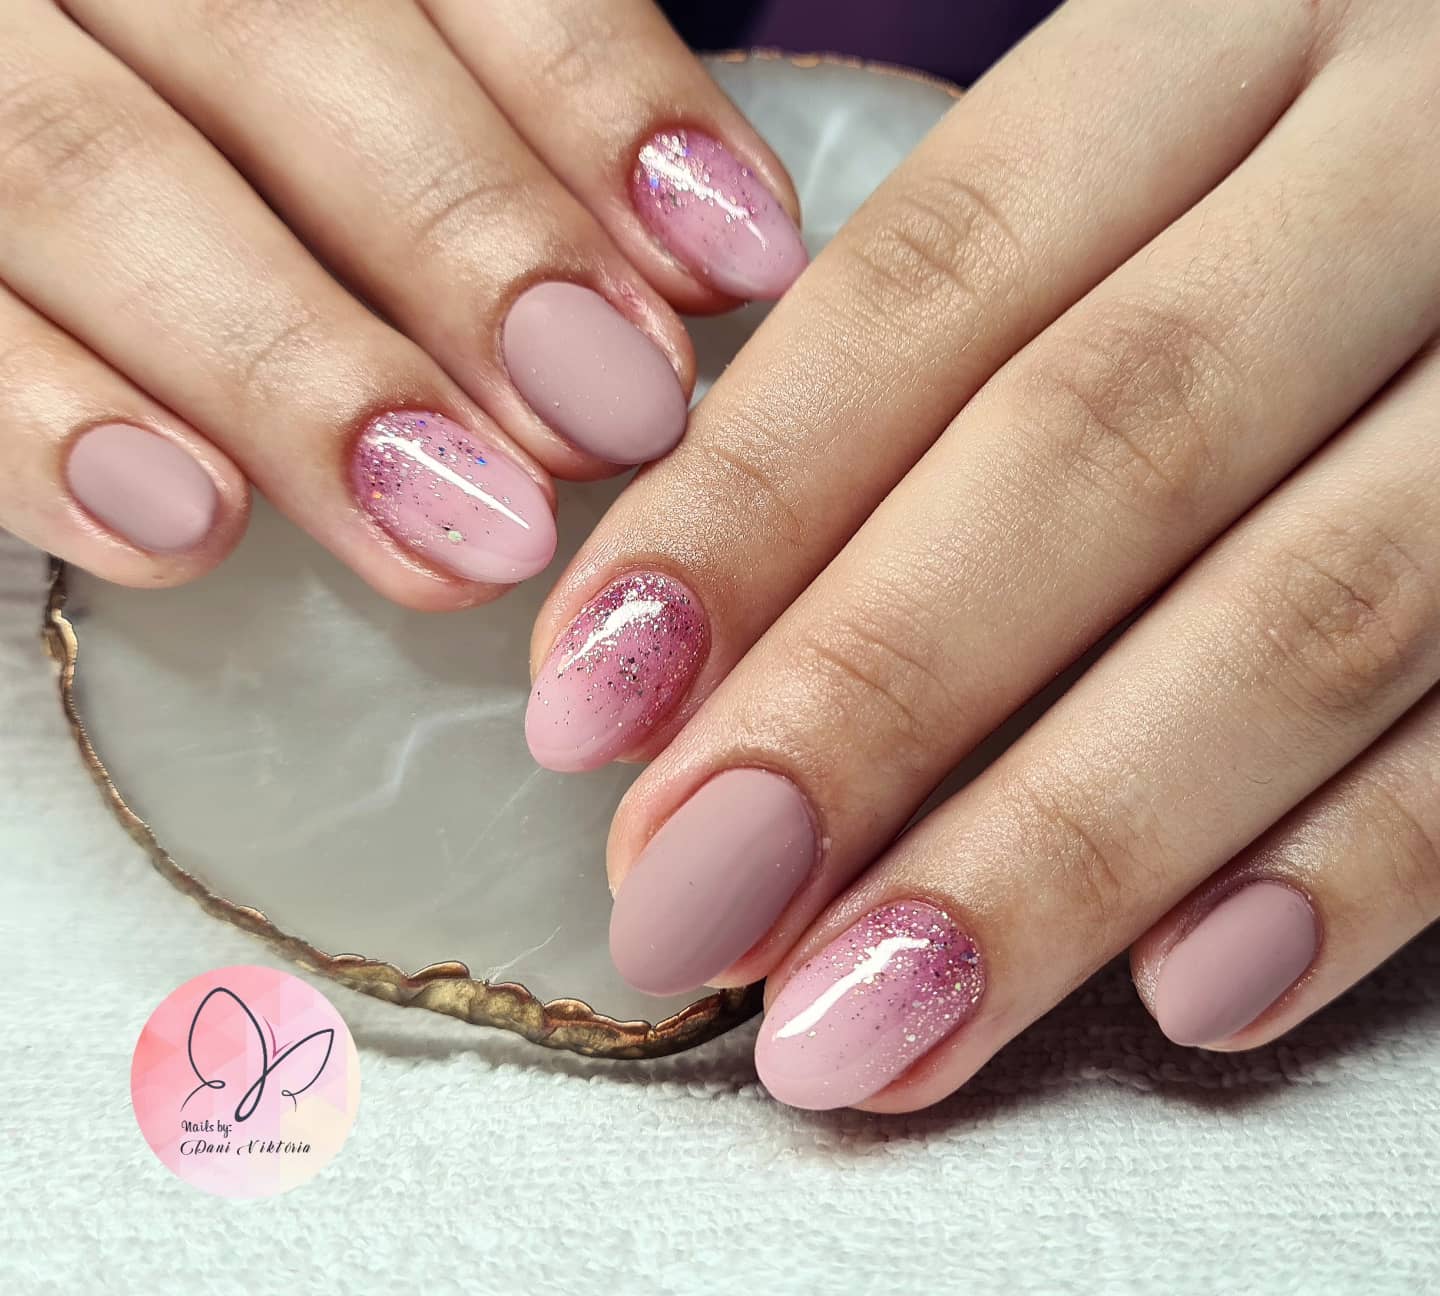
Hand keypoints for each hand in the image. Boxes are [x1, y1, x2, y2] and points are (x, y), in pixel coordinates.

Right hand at [0, 0, 804, 605]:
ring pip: (89, 177)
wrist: (17, 110)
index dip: (596, 99)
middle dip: (466, 242)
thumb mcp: (355, 62)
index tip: (734, 259)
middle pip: (277, 48)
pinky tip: (187, 533)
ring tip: (462, 534)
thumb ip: (499, 112)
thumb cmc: (225, 116)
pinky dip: (41, 425)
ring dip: (296, 370)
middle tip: (611, 419)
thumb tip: (722, 245)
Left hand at [528, 0, 1439, 1109]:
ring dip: (1062, 851)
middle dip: (872, 703)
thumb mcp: (1120, 181)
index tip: (587, 708)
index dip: (743, 507)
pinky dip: (1358, 869)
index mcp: (1218, 40)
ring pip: (1304, 617)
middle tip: (690, 902)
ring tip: (869, 1020)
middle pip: (1100, 450)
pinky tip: (1188, 997)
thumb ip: (927, 358)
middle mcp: (1400, 161)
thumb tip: (667, 627)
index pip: (932, 282)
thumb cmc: (1278, 188)